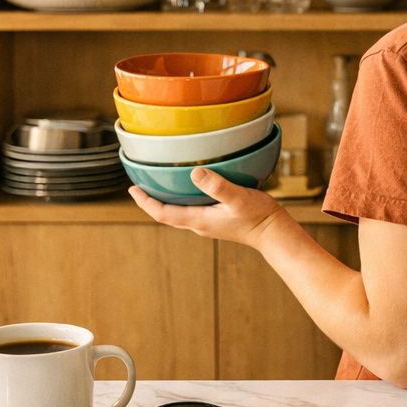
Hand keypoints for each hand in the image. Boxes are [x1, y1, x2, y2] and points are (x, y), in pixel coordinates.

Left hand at [128, 169, 285, 250]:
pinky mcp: (216, 220)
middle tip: (138, 186)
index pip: (162, 213)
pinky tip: (188, 188)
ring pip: (178, 213)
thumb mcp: (239, 199)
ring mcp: (207, 224)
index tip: (132, 189)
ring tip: (158, 186)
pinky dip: (181, 200)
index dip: (145, 202)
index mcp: (199, 220)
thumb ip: (218, 187)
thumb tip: (195, 173)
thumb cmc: (258, 216)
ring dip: (165, 202)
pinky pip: (190, 210)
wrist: (274, 233)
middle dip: (151, 201)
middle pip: (166, 215)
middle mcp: (199, 224)